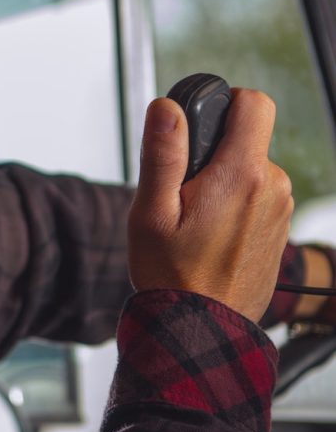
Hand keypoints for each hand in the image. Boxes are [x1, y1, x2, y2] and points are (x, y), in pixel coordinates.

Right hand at [128, 89, 293, 322]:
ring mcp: (280, 209)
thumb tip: (167, 108)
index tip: (199, 128)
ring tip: (194, 221)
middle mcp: (272, 187)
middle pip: (247, 140)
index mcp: (242, 176)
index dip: (226, 102)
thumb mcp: (151, 213)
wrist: (201, 330)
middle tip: (182, 194)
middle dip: (213, 153)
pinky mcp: (279, 228)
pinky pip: (256, 197)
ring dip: (222, 182)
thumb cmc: (172, 276)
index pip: (255, 103)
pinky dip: (234, 205)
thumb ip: (162, 154)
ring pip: (250, 169)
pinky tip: (210, 236)